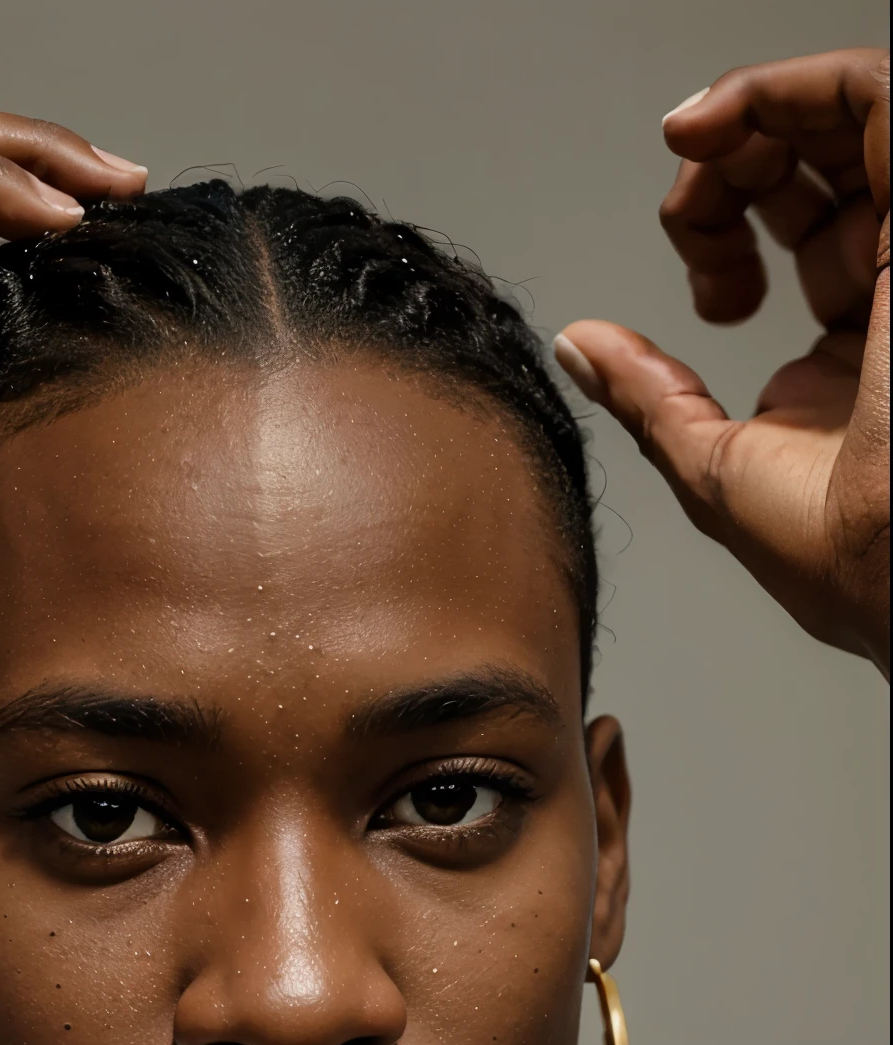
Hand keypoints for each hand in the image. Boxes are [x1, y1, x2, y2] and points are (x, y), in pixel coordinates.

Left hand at [556, 49, 888, 675]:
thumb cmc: (844, 563)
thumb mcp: (716, 469)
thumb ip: (649, 398)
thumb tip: (578, 346)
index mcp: (854, 350)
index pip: (799, 234)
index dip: (722, 221)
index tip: (692, 265)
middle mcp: (892, 290)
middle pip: (822, 164)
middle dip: (732, 161)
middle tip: (686, 194)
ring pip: (850, 117)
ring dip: (757, 111)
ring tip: (695, 141)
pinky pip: (879, 96)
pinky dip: (796, 86)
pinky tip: (731, 115)